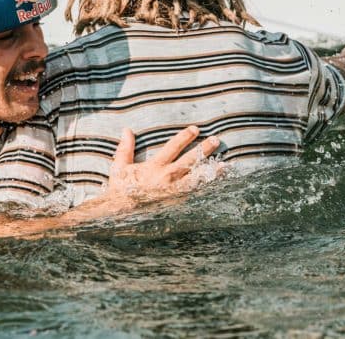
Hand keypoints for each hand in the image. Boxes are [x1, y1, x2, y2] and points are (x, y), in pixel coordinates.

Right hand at [104, 126, 220, 202]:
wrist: (120, 215)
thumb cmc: (120, 190)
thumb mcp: (119, 167)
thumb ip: (125, 148)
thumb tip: (127, 130)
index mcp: (154, 167)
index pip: (173, 147)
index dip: (185, 137)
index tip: (195, 129)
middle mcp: (167, 178)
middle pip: (189, 161)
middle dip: (203, 149)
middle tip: (215, 140)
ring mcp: (174, 192)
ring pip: (196, 179)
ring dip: (210, 171)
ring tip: (224, 165)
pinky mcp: (176, 204)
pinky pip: (195, 196)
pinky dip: (206, 190)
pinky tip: (216, 187)